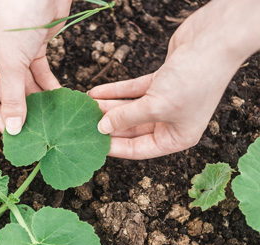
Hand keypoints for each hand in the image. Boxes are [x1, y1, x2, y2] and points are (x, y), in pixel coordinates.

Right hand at [0, 0, 71, 134]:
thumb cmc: (15, 19)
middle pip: (5, 95)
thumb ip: (12, 98)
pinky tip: (58, 98)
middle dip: (20, 111)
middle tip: (37, 130)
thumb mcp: (10, 64)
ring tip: (50, 117)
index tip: (15, 135)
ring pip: (24, 87)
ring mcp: (13, 55)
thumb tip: (13, 130)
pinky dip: (48, 86)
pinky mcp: (33, 49)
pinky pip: (39, 75)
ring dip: (36, 101)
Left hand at [90, 0, 259, 158]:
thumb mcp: (155, 106)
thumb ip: (127, 118)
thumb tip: (102, 128)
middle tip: (85, 125)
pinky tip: (96, 92)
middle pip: (131, 129)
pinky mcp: (161, 82)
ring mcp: (166, 101)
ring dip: (108, 107)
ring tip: (86, 107)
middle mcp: (172, 122)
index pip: (139, 149)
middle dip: (108, 126)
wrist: (214, 40)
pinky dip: (115, 91)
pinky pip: (132, 91)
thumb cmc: (193, 79)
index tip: (93, 146)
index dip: (115, 148)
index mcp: (177, 137)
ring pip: (130, 109)